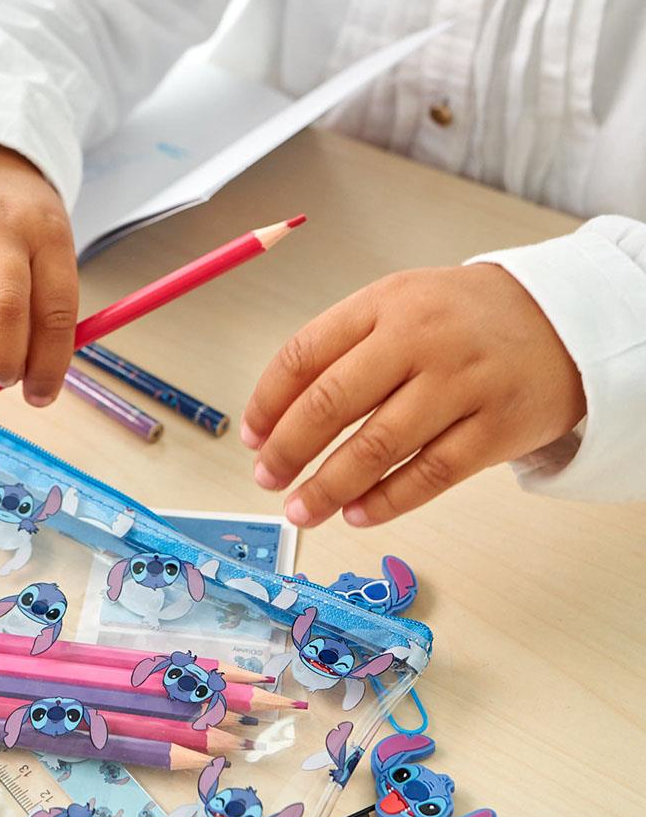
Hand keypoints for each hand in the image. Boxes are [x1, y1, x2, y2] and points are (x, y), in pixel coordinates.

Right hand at [0, 139, 78, 405]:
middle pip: (4, 307)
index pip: (55, 310)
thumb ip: (46, 306)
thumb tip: (36, 382)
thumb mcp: (48, 244)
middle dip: (4, 360)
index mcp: (46, 233)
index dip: (49, 364)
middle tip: (2, 377)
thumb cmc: (14, 218)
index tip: (39, 396)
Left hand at [240, 265, 586, 525]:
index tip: (251, 438)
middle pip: (331, 403)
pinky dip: (384, 502)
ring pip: (376, 447)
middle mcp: (421, 338)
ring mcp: (462, 384)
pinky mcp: (495, 428)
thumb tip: (274, 422)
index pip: (303, 355)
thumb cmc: (462, 321)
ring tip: (301, 510)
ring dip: (326, 488)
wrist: (566, 320)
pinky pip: (428, 476)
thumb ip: (341, 351)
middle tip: (267, 479)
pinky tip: (355, 514)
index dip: (267, 404)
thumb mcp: (399, 307)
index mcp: (386, 302)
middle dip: (287, 450)